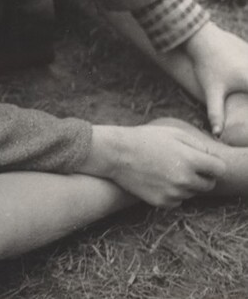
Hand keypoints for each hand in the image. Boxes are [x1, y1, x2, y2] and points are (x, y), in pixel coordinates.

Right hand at [81, 123, 224, 206]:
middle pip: (208, 185)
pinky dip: (172, 193)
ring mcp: (173, 193)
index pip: (219, 169)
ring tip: (165, 170)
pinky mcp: (162, 203)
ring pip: (192, 193)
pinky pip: (177, 201)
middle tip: (184, 165)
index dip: (213, 165)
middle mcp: (184, 179)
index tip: (204, 162)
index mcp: (190, 160)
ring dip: (185, 184)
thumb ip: (198, 145)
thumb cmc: (144, 138)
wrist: (116, 153)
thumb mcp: (173, 132)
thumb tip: (211, 158)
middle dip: (201, 176)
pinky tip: (158, 180)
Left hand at [183, 21, 247, 135]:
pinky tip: (240, 84)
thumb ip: (216, 113)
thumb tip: (217, 134)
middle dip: (247, 99)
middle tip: (240, 96)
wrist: (203, 37)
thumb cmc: (206, 65)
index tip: (247, 116)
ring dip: (246, 91)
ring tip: (240, 92)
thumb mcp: (211, 90)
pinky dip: (246, 80)